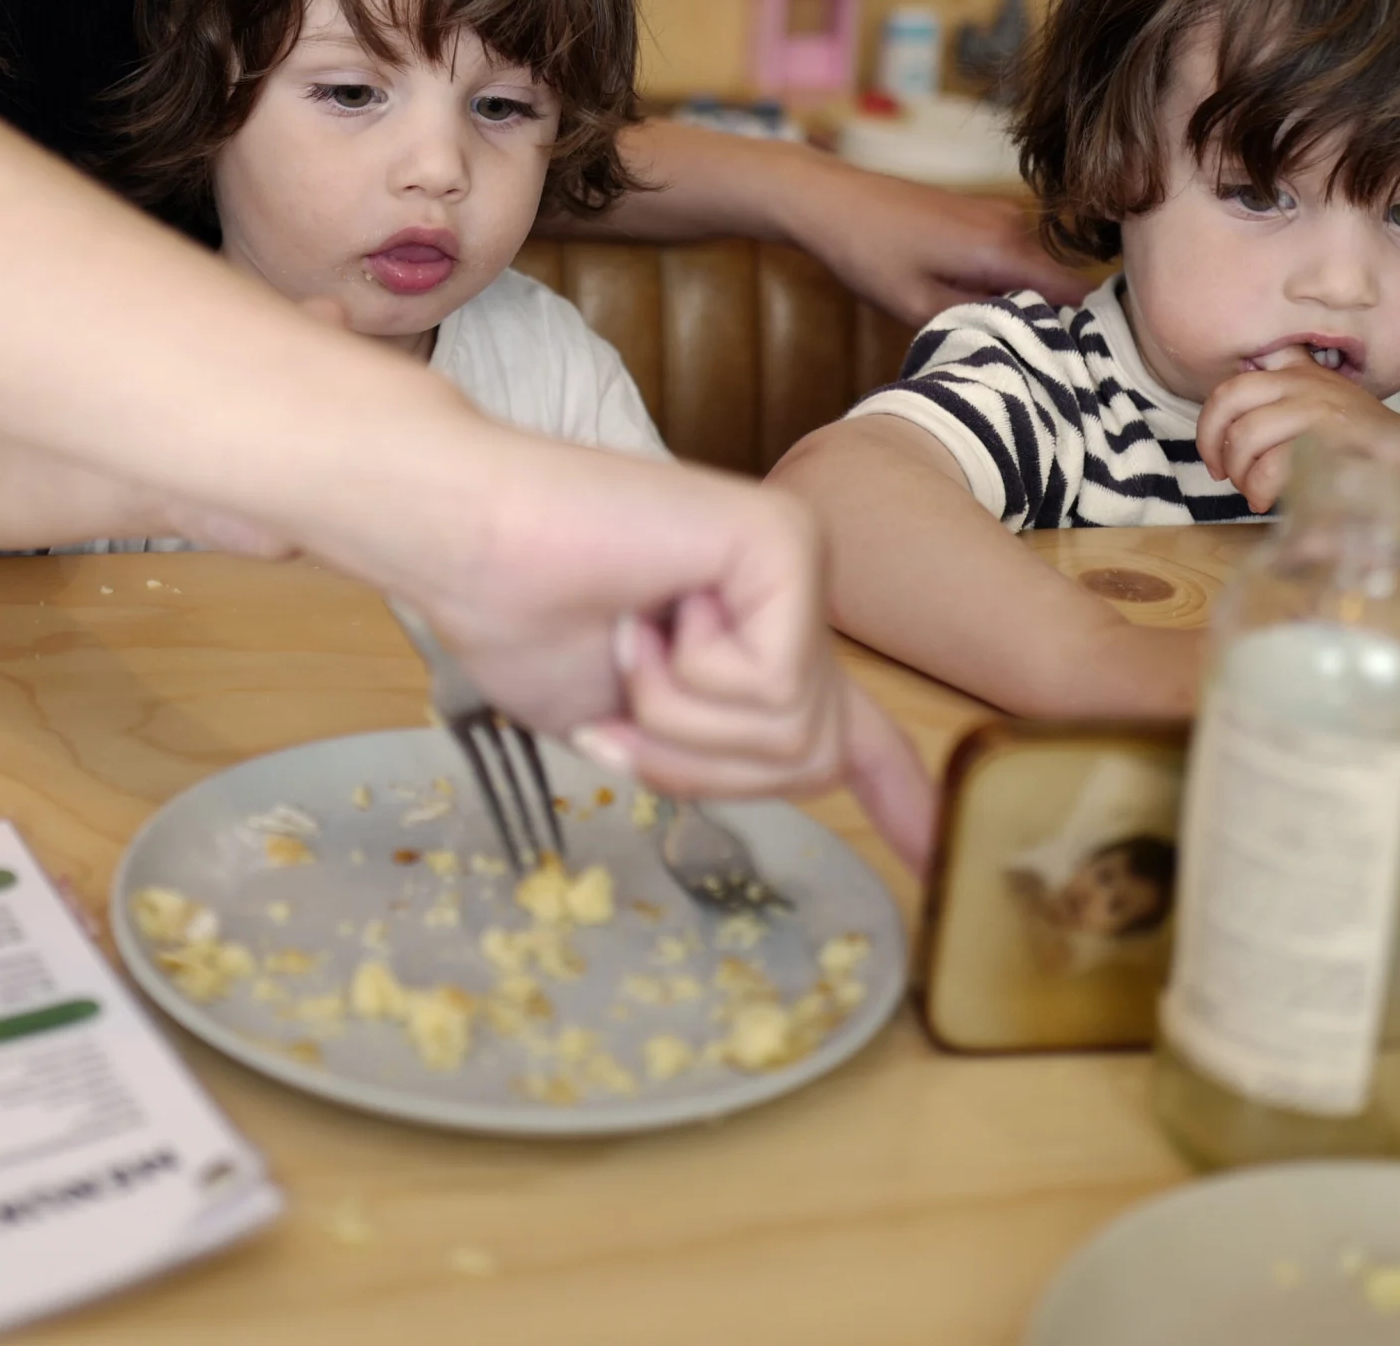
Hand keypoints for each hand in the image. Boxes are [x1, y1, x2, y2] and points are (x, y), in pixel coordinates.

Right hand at [364, 445, 938, 861]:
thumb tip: (815, 773)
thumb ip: (719, 753)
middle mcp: (793, 599)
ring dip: (679, 720)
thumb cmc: (520, 620)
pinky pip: (771, 686)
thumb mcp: (631, 728)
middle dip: (700, 763)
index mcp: (757, 644)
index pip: (855, 734)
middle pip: (808, 765)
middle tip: (623, 698)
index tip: (935, 856)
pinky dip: (686, 677)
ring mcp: (797, 564)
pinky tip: (647, 609)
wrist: (463, 542)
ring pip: (790, 734)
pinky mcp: (787, 544)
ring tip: (628, 636)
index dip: (900, 800)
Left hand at [794, 166, 1095, 330]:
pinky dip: (1002, 283)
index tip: (1069, 365)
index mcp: (1004, 248)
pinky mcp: (986, 213)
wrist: (832, 200)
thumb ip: (984, 324)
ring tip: (983, 328)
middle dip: (1045, 321)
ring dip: (1018, 302)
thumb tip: (1032, 342)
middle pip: (1059, 286)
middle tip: (1016, 356)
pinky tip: (967, 301)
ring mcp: (1002, 213)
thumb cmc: (868, 254)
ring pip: (1036, 273)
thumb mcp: (921, 307)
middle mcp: (1014, 224)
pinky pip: (1014, 257)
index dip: (1081, 331)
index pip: (1078, 293)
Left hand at [1195, 356, 1399, 508]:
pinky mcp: (1334, 435)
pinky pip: (1276, 461)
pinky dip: (1263, 487)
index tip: (1216, 458)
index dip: (1210, 425)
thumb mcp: (1319, 418)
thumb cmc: (1365, 449)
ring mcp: (1321, 404)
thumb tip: (1227, 438)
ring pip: (1248, 433)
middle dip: (1215, 445)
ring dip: (1242, 473)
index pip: (1232, 386)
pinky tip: (1271, 502)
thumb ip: (1279, 414)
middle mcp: (1307, 380)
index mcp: (1298, 373)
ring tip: (1256, 495)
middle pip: (1230, 401)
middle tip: (1227, 477)